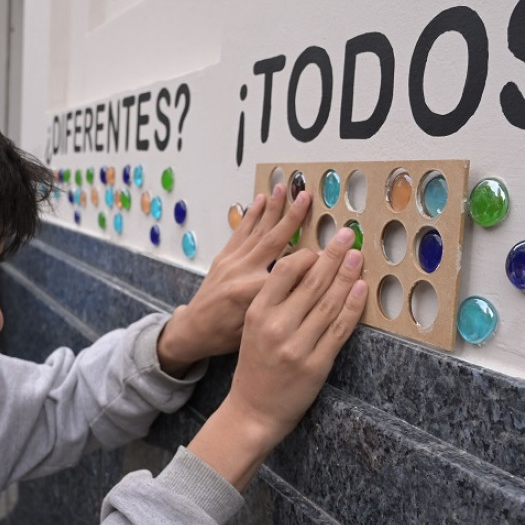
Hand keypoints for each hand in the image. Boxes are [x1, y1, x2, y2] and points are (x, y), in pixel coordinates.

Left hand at [157, 183, 310, 375]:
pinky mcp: (224, 257)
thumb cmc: (224, 336)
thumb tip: (308, 288)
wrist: (193, 331)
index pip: (289, 270)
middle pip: (273, 240)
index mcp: (250, 293)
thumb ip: (278, 306)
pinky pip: (241, 232)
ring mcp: (231, 262)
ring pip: (257, 231)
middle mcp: (240, 272)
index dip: (312, 259)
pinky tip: (260, 200)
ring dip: (272, 208)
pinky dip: (251, 215)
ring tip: (284, 188)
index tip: (331, 244)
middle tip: (307, 197)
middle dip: (292, 217)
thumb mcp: (255, 329)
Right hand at [187, 226, 367, 489]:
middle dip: (334, 255)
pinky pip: (340, 329)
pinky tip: (361, 288)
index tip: (322, 243)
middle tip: (349, 235)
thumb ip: (273, 299)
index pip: (285, 272)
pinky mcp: (317, 365)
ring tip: (359, 256)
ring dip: (347, 275)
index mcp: (257, 313)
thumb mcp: (252, 327)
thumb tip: (302, 267)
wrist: (252, 410)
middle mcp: (276, 327)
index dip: (307, 254)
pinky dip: (353, 307)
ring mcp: (297, 347)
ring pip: (329, 303)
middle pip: (312, 283)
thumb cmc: (254, 365)